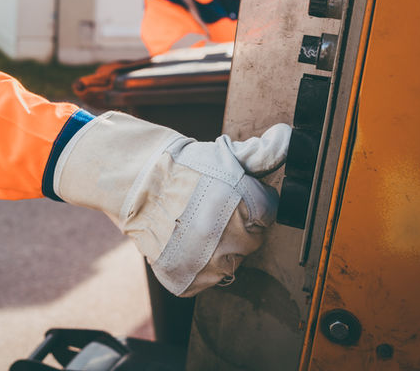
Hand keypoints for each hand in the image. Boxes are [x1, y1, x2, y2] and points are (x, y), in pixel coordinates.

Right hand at [53, 113, 289, 296]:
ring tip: (192, 225)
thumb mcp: (224, 155)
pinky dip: (196, 267)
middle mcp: (232, 237)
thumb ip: (262, 153)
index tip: (226, 194)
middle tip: (207, 209)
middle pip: (251, 240)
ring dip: (217, 249)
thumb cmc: (181, 165)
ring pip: (230, 263)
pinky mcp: (189, 278)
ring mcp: (209, 261)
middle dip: (235, 225)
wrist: (132, 181)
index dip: (248, 201)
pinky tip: (184, 244)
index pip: (267, 214)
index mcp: (248, 205)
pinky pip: (206, 280)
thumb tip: (288, 138)